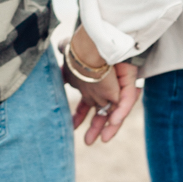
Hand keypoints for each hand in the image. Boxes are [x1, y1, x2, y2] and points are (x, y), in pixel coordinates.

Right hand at [60, 26, 140, 144]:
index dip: (78, 115)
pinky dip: (119, 113)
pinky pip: (126, 102)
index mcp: (88, 84)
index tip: (71, 126)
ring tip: (102, 140)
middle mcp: (102, 87)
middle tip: (87, 141)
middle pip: (99, 111)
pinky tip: (113, 122)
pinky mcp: (128, 84)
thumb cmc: (80, 48)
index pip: (84, 103)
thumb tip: (54, 61)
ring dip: (108, 127)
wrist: (95, 40)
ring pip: (114, 111)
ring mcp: (116, 86)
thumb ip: (63, 70)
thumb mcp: (67, 62)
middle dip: (93, 127)